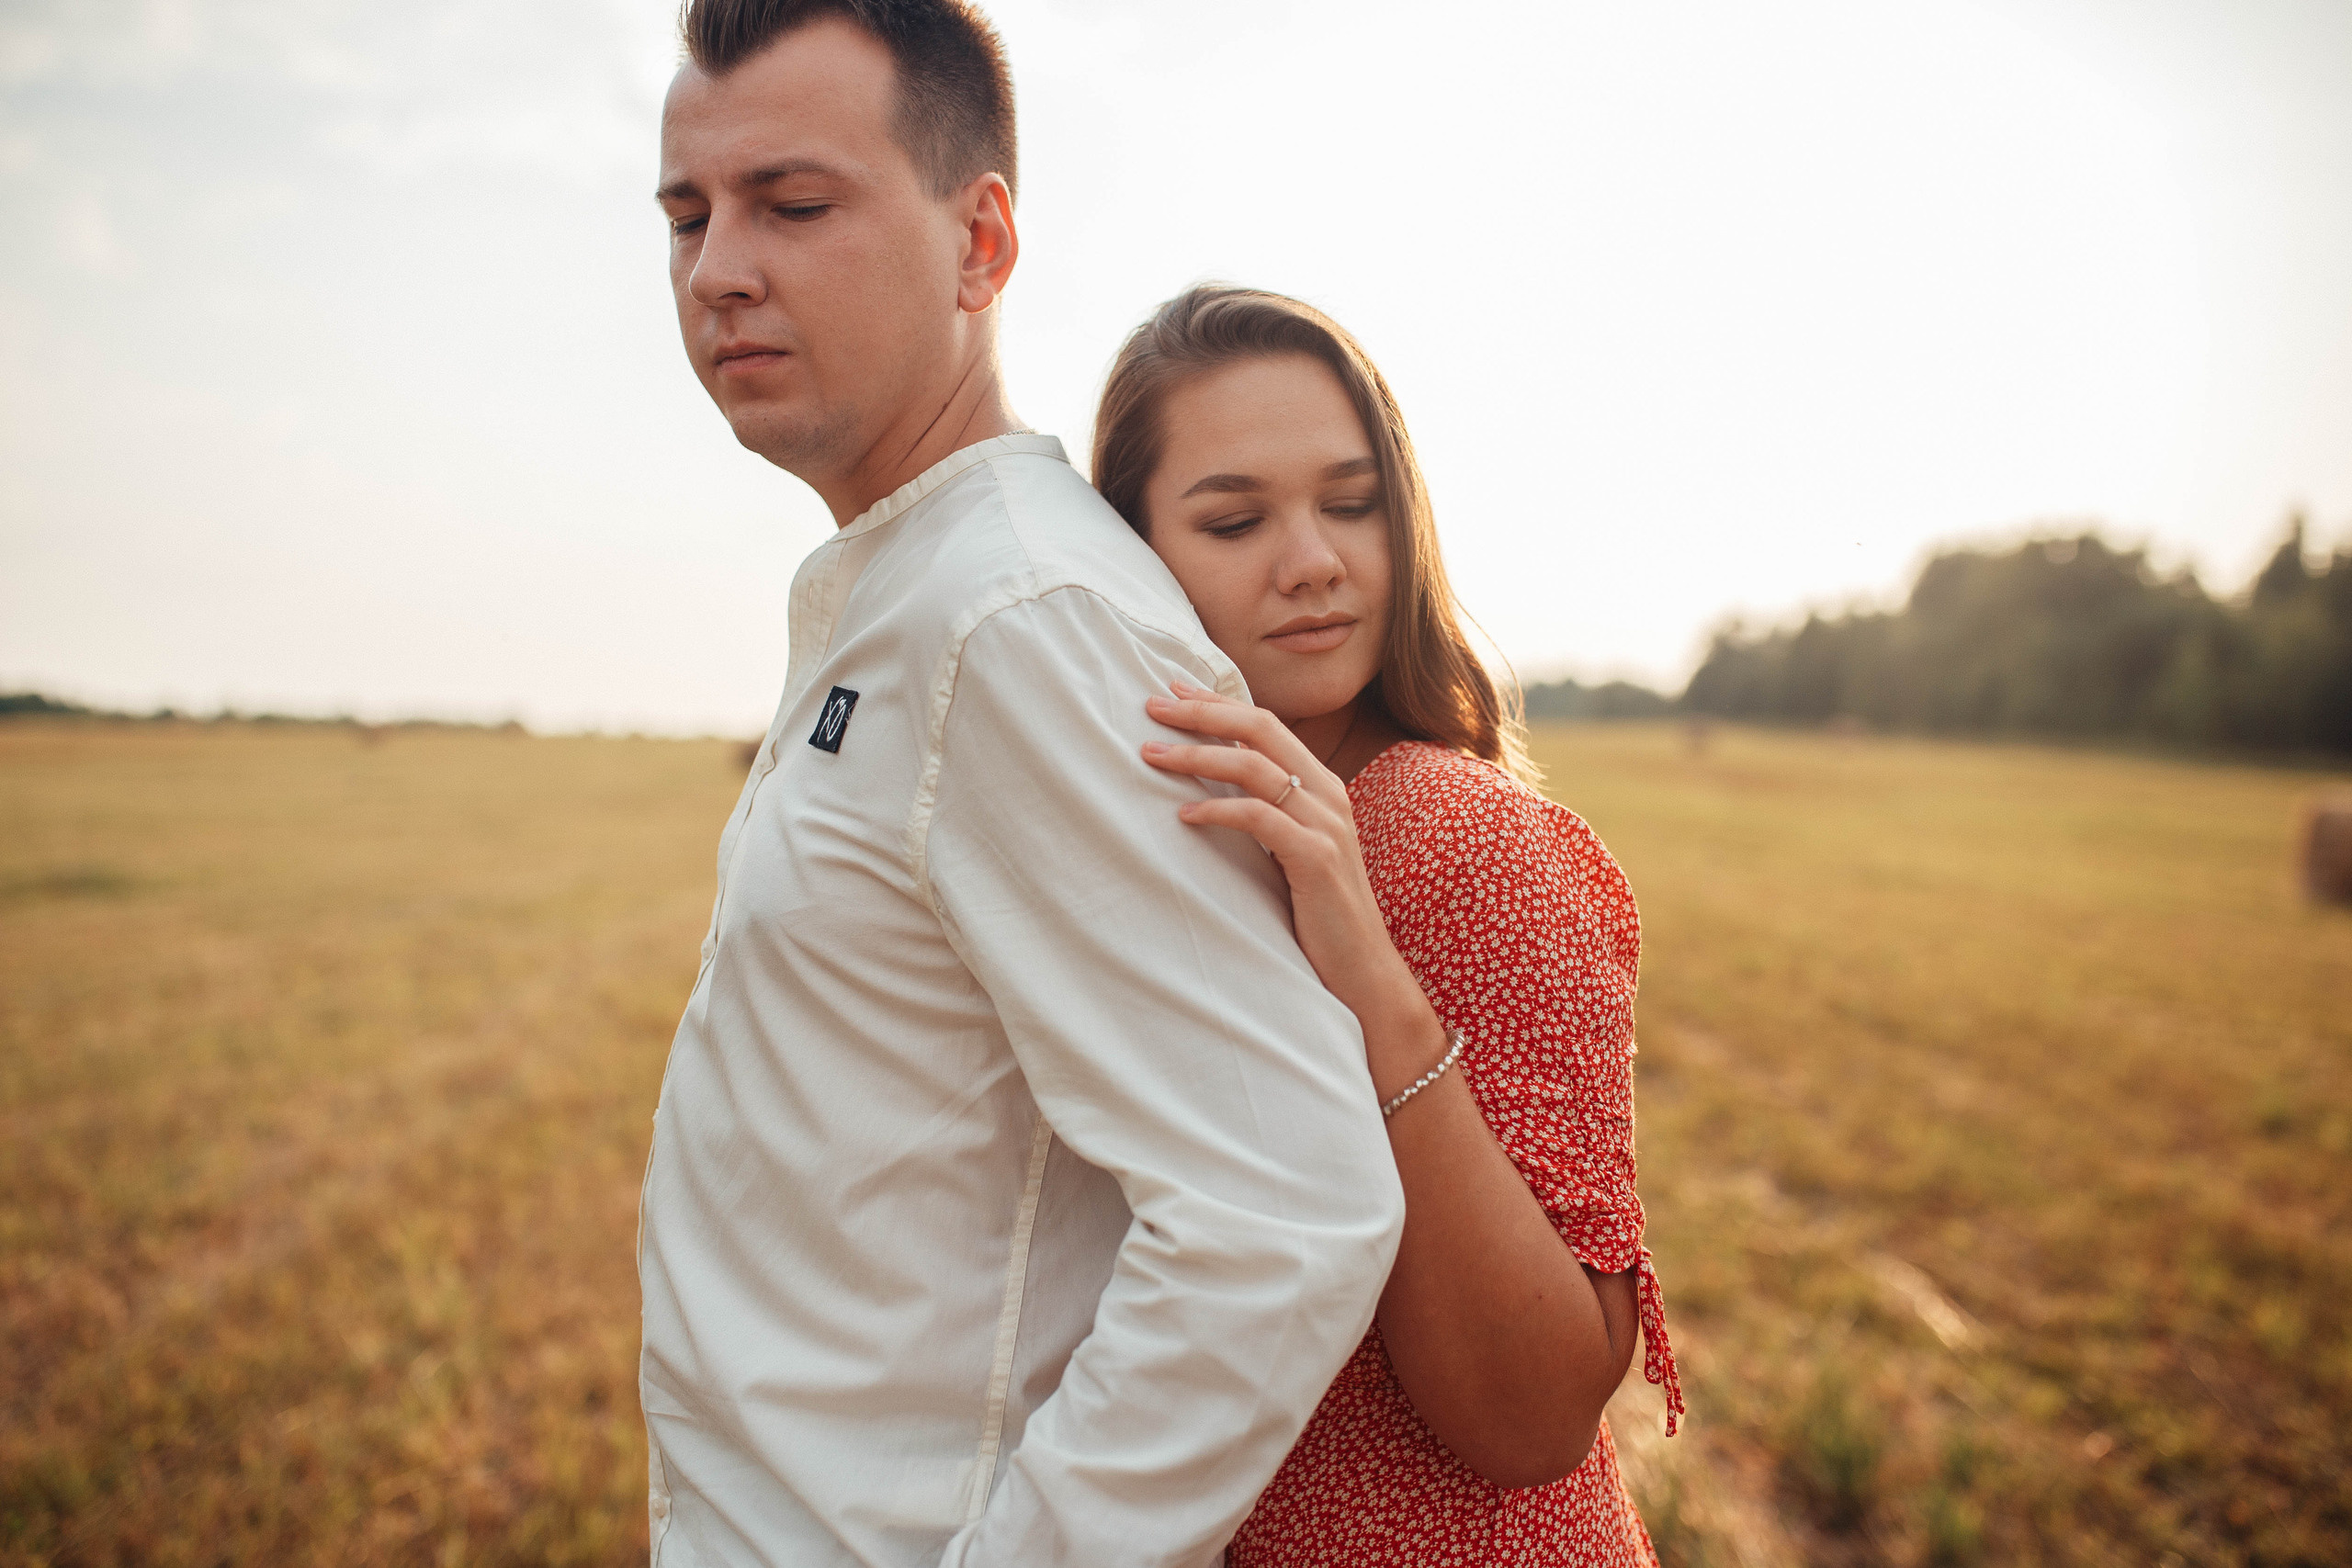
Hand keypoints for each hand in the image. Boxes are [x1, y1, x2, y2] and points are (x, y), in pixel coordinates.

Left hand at [1142, 683, 1430, 1032]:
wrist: (1363, 970)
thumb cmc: (1318, 914)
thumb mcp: (1292, 851)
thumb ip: (1267, 814)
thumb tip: (1210, 789)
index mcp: (1323, 786)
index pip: (1266, 724)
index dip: (1218, 703)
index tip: (1173, 691)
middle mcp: (1328, 794)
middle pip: (1259, 728)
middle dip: (1201, 713)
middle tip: (1151, 707)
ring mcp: (1326, 823)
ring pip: (1254, 766)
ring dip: (1196, 756)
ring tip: (1151, 755)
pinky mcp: (1316, 857)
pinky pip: (1258, 817)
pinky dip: (1217, 810)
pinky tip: (1183, 815)